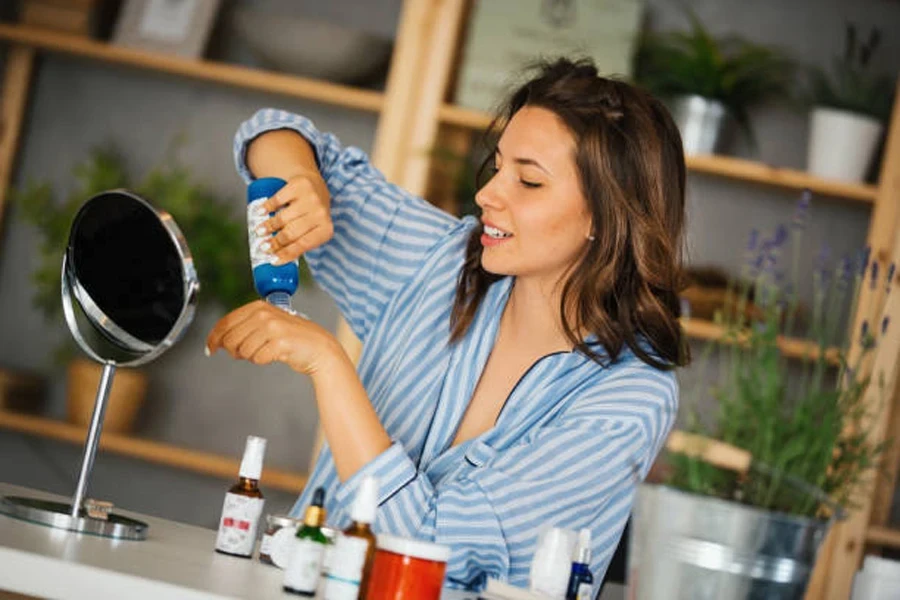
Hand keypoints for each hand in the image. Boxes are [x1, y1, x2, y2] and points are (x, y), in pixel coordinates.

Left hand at [205, 301, 342, 375]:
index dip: (213, 337)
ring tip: (264, 352)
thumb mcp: (267, 323)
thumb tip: (218, 340)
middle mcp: (264, 314)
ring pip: (243, 350)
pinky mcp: (280, 342)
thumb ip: (245, 326)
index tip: (209, 348)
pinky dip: (263, 361)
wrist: (319, 348)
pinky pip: (258, 359)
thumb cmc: (293, 338)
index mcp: (258, 307)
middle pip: (230, 339)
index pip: (226, 322)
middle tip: (245, 354)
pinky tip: (273, 355)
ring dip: (251, 356)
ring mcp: (273, 327)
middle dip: (234, 351)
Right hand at [256, 171, 332, 264]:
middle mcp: (321, 214)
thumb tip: (275, 261)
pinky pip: (278, 199)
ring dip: (268, 226)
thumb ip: (299, 243)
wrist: (314, 185)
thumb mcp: (312, 230)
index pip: (303, 245)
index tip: (272, 261)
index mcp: (325, 230)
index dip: (286, 254)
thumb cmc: (310, 214)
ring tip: (258, 232)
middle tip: (263, 247)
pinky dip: (267, 207)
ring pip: (284, 218)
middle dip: (275, 242)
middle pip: (292, 233)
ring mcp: (311, 198)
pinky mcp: (299, 185)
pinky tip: (260, 212)